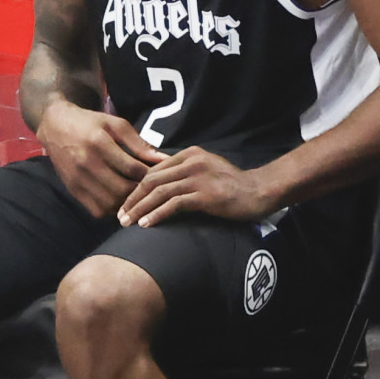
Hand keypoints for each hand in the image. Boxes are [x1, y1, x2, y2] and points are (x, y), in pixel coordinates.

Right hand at [38, 100, 166, 217]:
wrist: (55, 126)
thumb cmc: (89, 122)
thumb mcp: (115, 124)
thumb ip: (139, 142)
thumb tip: (163, 159)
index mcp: (98, 143)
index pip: (132, 168)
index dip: (150, 175)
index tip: (158, 175)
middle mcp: (85, 163)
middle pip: (122, 189)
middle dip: (141, 192)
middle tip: (151, 188)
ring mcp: (77, 179)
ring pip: (110, 203)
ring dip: (127, 204)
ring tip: (137, 195)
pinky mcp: (72, 189)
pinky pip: (96, 210)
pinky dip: (112, 210)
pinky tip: (119, 201)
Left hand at [117, 146, 277, 227]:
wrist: (260, 192)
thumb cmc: (232, 185)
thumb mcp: (205, 170)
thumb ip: (183, 172)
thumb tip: (156, 185)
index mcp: (188, 154)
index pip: (153, 170)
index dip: (135, 187)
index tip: (124, 203)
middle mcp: (191, 161)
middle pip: (151, 179)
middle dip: (132, 198)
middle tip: (119, 215)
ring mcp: (198, 177)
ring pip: (158, 192)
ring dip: (139, 208)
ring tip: (127, 222)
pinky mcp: (205, 194)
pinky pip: (174, 204)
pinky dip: (157, 214)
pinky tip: (146, 224)